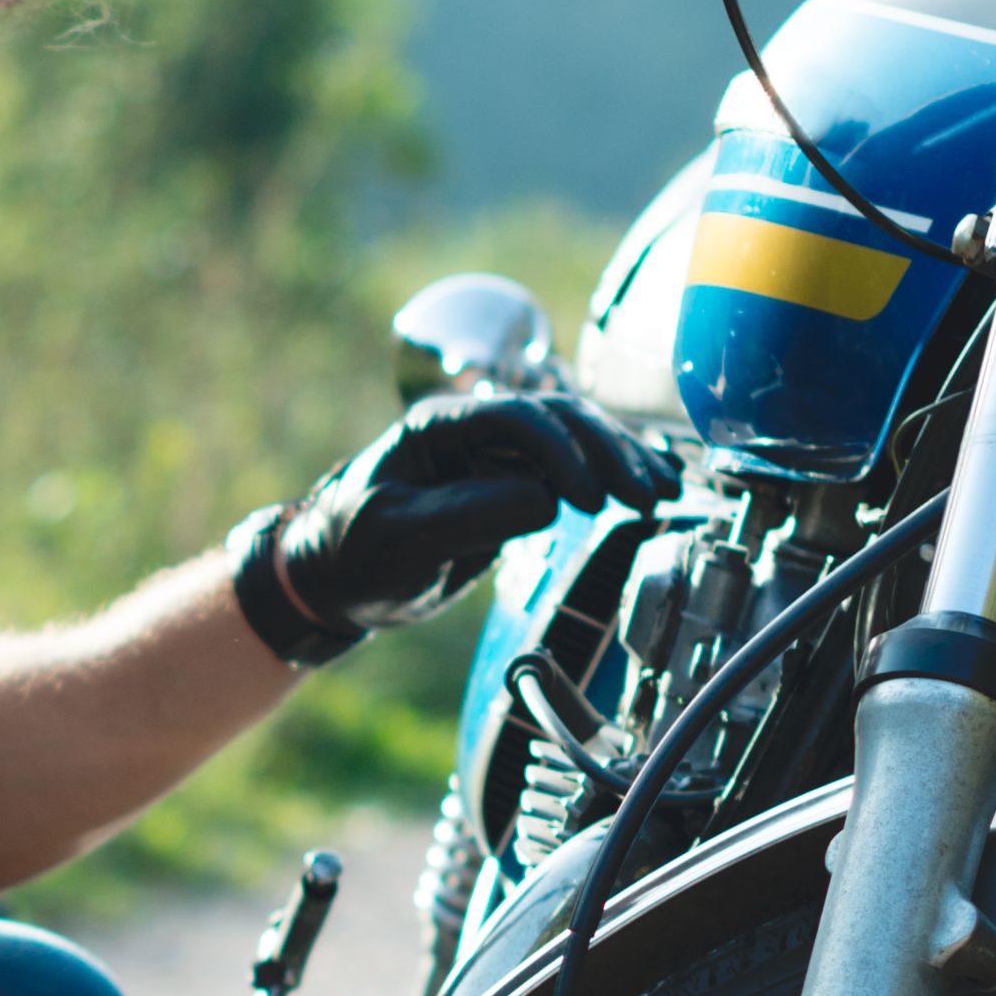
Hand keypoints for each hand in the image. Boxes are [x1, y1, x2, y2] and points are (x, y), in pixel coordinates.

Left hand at [233, 387, 664, 666]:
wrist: (334, 579)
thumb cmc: (352, 554)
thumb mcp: (401, 539)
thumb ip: (469, 516)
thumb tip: (546, 501)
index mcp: (437, 424)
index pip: (516, 417)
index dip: (560, 451)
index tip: (587, 498)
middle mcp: (473, 428)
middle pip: (557, 419)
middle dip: (606, 454)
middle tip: (644, 497)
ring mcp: (495, 453)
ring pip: (574, 438)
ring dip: (620, 461)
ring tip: (661, 492)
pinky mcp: (512, 482)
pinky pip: (571, 467)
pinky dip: (611, 476)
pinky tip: (649, 488)